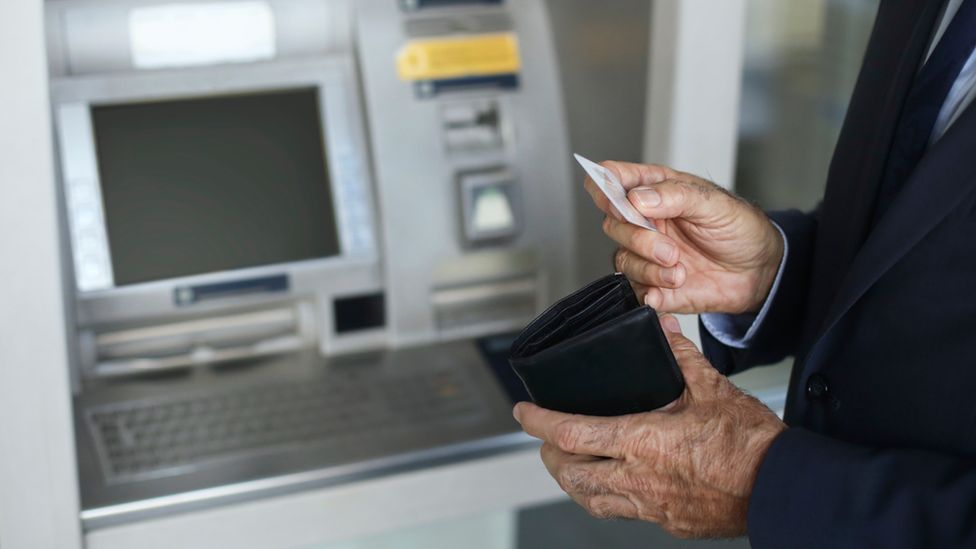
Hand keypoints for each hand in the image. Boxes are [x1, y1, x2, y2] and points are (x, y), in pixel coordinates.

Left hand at [513, 315, 785, 538]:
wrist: (783, 488)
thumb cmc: (751, 442)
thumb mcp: (712, 388)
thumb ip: (679, 356)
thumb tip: (662, 325)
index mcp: (642, 441)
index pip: (570, 433)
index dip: (538, 422)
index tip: (523, 411)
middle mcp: (638, 478)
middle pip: (569, 474)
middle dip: (549, 454)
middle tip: (544, 437)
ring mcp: (650, 506)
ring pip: (589, 499)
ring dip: (570, 480)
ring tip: (568, 461)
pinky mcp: (667, 523)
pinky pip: (620, 512)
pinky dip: (603, 497)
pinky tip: (611, 484)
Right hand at [585, 161, 782, 314]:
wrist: (759, 272)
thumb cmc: (739, 229)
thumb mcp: (715, 204)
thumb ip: (676, 195)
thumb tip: (637, 199)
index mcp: (656, 191)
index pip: (612, 179)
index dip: (604, 187)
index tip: (618, 202)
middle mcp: (645, 221)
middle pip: (612, 223)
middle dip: (638, 239)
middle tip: (670, 249)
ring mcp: (647, 253)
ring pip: (622, 259)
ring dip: (648, 269)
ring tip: (680, 271)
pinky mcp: (653, 283)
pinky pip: (634, 289)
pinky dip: (650, 291)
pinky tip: (673, 287)